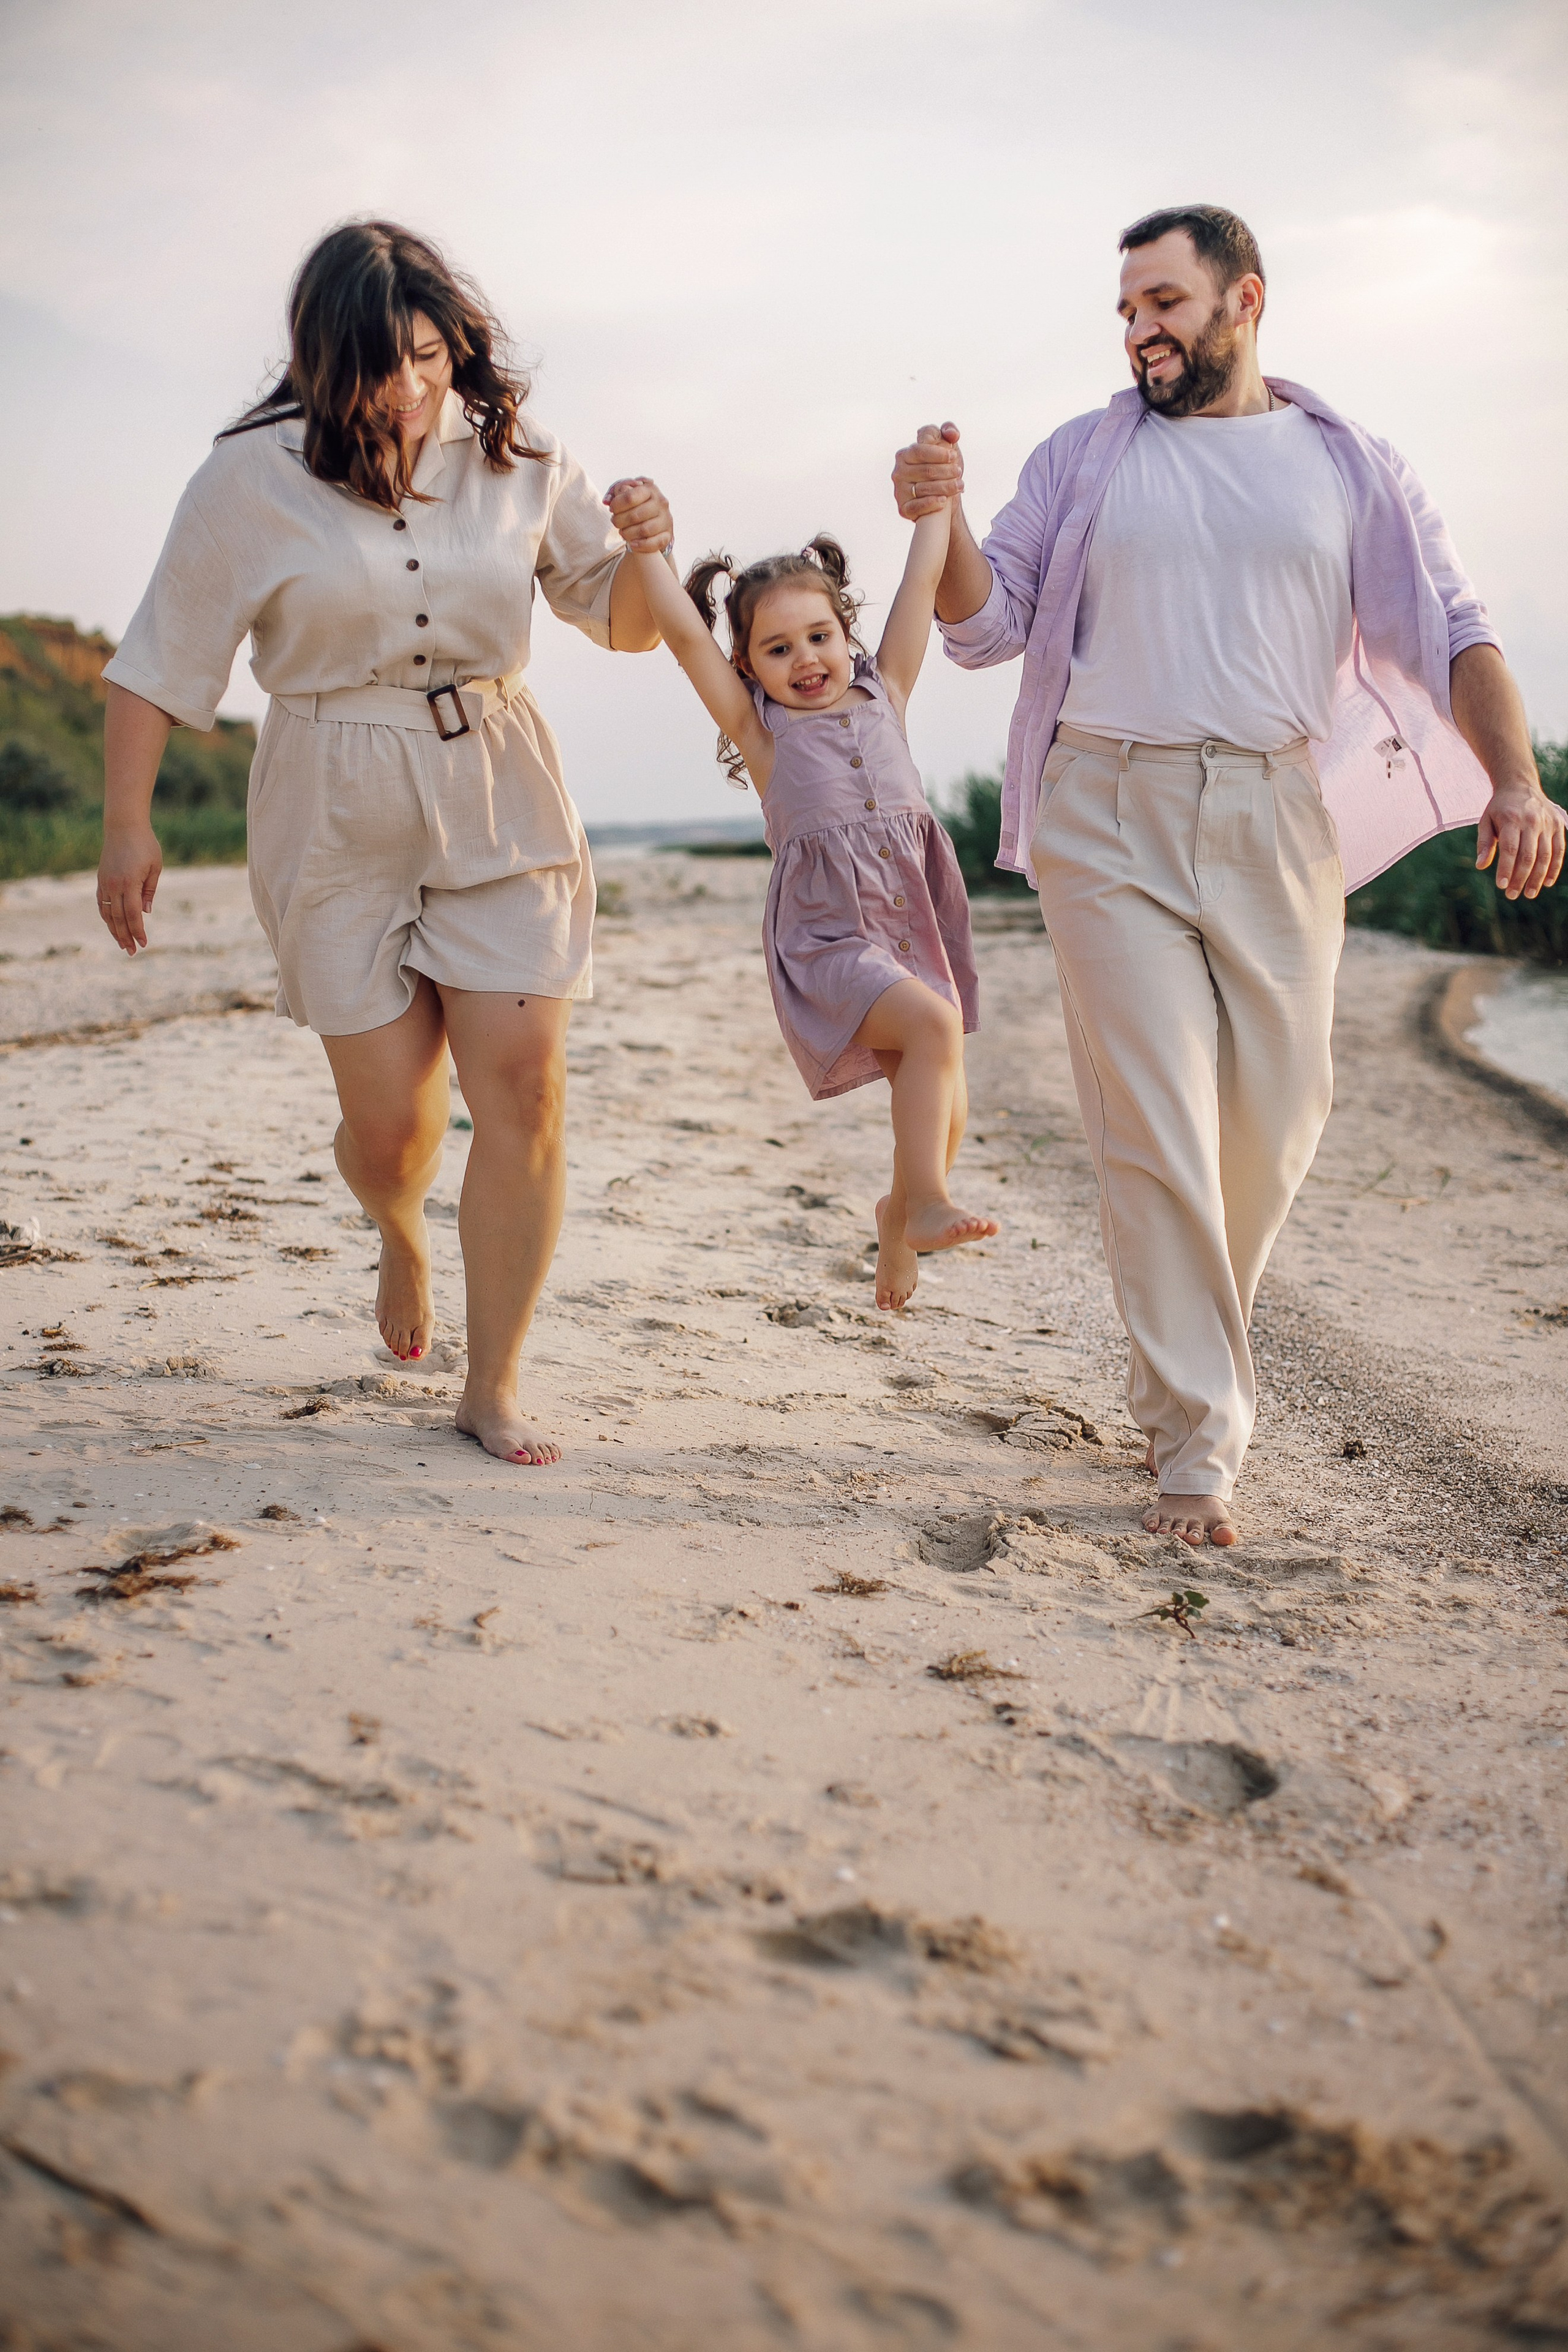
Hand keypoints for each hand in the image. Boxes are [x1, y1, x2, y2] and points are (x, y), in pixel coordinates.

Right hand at [97, 823, 161, 953]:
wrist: (123, 826)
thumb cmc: (145, 845)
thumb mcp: (154, 868)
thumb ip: (149, 891)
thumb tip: (146, 912)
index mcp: (129, 883)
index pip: (133, 915)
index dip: (138, 931)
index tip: (144, 944)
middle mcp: (114, 886)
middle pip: (119, 919)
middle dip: (126, 937)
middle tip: (132, 951)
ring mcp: (105, 883)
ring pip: (108, 913)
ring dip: (114, 930)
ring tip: (122, 944)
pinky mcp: (101, 880)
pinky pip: (102, 903)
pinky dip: (106, 916)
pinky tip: (112, 925)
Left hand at [604, 476, 673, 553]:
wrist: (654, 519)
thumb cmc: (636, 505)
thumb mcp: (627, 493)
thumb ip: (617, 493)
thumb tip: (608, 501)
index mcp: (650, 489)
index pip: (630, 496)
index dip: (617, 505)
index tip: (612, 509)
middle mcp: (661, 503)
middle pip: (635, 515)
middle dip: (620, 521)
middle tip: (615, 522)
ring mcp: (666, 519)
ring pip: (644, 530)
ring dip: (628, 534)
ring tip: (622, 532)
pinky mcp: (668, 535)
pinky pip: (654, 543)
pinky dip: (641, 545)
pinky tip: (632, 544)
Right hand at [892, 422, 961, 520]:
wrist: (943, 497)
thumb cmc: (943, 467)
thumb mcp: (947, 446)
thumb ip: (949, 431)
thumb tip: (952, 434)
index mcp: (905, 454)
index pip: (920, 450)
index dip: (939, 453)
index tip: (953, 457)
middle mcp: (898, 472)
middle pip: (926, 470)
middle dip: (946, 471)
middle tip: (959, 472)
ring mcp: (899, 491)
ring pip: (924, 488)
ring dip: (945, 487)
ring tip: (960, 485)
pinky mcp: (903, 508)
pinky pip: (916, 506)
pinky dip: (931, 503)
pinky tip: (943, 501)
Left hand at [1476, 783, 1565, 900]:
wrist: (1520, 785)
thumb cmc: (1500, 808)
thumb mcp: (1485, 821)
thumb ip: (1484, 843)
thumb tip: (1481, 866)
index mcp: (1512, 819)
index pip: (1510, 849)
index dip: (1506, 869)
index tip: (1501, 886)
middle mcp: (1532, 821)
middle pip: (1528, 855)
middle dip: (1520, 878)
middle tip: (1512, 895)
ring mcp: (1547, 823)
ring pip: (1545, 855)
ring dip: (1537, 877)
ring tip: (1529, 894)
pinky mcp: (1558, 825)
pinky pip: (1559, 850)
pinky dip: (1554, 868)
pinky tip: (1546, 882)